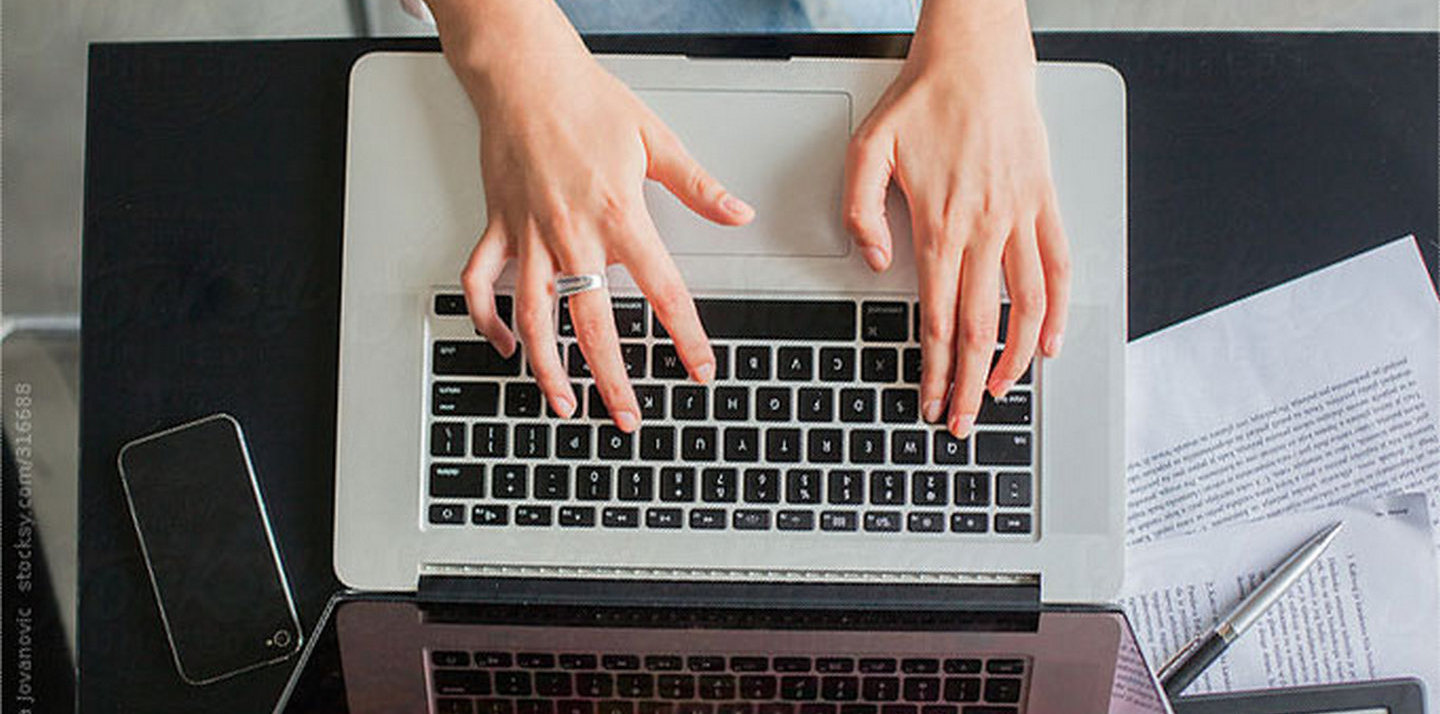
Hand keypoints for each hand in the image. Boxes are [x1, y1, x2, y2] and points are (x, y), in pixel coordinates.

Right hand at [430, 0, 753, 431]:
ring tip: (562, 403)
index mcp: (618, 216)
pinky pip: (481, 283)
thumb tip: (739, 213)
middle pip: (592, 325)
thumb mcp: (656, 140)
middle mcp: (571, 235)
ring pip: (533, 316)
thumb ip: (699, 185)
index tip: (700, 370)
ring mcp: (528, 235)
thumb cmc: (586, 101)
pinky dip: (487, 318)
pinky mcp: (497, 225)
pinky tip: (504, 344)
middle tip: (627, 417)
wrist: (524, 74)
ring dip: (547, 367)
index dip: (686, 338)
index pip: (663, 292)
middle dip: (611, 380)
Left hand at [842, 0, 1068, 436]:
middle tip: (963, 420)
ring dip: (1015, 357)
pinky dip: (1058, 309)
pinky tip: (1049, 341)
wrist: (977, 57)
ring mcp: (1020, 216)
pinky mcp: (1044, 201)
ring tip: (1003, 392)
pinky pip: (1059, 264)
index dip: (935, 369)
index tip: (931, 400)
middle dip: (971, 383)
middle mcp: (983, 227)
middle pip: (981, 326)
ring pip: (1025, 305)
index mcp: (938, 223)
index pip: (938, 318)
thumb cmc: (923, 100)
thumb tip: (877, 264)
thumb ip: (862, 213)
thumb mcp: (867, 151)